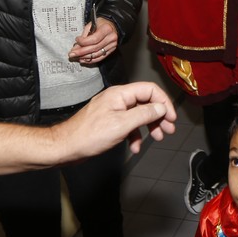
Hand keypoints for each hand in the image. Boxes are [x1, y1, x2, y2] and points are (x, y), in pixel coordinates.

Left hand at [56, 82, 177, 158]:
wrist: (66, 147)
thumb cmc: (87, 135)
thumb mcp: (122, 124)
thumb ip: (144, 114)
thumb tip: (160, 108)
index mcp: (120, 94)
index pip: (149, 90)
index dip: (163, 102)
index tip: (171, 117)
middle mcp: (117, 100)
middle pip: (146, 102)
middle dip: (159, 116)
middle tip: (168, 129)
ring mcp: (113, 111)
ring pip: (139, 115)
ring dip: (149, 127)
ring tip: (157, 138)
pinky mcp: (110, 122)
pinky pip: (129, 125)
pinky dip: (135, 135)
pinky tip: (135, 146)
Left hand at [69, 17, 118, 64]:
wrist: (111, 25)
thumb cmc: (100, 24)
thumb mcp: (91, 25)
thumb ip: (84, 36)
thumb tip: (76, 48)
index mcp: (106, 29)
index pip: (94, 39)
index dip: (84, 42)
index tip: (76, 40)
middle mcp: (111, 37)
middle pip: (95, 48)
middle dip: (81, 52)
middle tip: (71, 54)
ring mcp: (112, 45)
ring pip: (97, 54)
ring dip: (85, 57)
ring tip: (76, 57)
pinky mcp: (111, 50)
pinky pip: (100, 57)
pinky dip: (91, 60)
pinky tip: (83, 59)